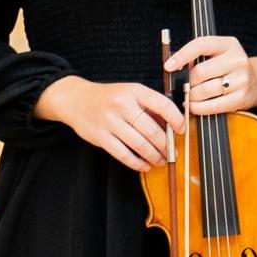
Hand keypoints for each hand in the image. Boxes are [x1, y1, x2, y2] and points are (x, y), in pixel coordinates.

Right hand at [35, 75, 183, 171]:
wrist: (76, 99)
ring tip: (161, 161)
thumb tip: (171, 125)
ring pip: (140, 145)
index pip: (163, 104)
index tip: (181, 130)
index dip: (176, 119)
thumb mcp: (130, 92)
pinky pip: (123, 154)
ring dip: (154, 156)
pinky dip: (137, 163)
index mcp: (134, 91)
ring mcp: (110, 121)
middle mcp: (122, 105)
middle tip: (173, 152)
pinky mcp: (100, 137)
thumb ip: (150, 106)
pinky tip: (144, 165)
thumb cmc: (108, 97)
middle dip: (166, 145)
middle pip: (152, 130)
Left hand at [165, 34, 256, 113]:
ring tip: (188, 98)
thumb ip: (198, 58)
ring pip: (205, 90)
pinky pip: (214, 105)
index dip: (182, 55)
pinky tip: (194, 107)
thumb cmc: (228, 68)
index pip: (201, 44)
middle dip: (186, 83)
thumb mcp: (217, 55)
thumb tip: (172, 69)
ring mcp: (242, 78)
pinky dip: (199, 108)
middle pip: (201, 72)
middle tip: (182, 88)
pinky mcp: (242, 97)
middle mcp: (238, 59)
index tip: (168, 66)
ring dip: (191, 97)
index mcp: (229, 44)